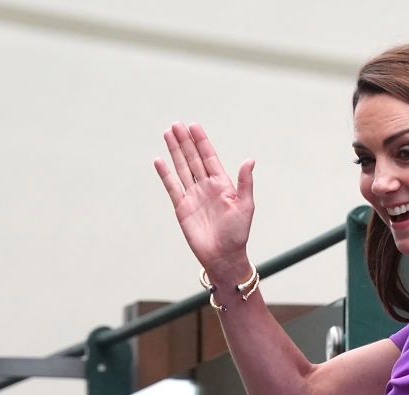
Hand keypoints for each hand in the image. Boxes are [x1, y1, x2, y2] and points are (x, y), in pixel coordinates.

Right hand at [153, 122, 254, 277]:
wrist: (223, 256)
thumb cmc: (238, 233)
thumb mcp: (245, 206)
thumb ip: (245, 182)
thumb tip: (250, 160)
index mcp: (222, 184)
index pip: (209, 157)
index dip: (202, 142)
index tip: (194, 126)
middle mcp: (206, 187)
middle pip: (193, 158)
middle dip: (185, 141)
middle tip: (176, 124)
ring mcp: (193, 196)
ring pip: (181, 168)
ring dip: (174, 151)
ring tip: (167, 134)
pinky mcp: (181, 207)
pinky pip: (172, 187)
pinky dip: (165, 174)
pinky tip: (159, 160)